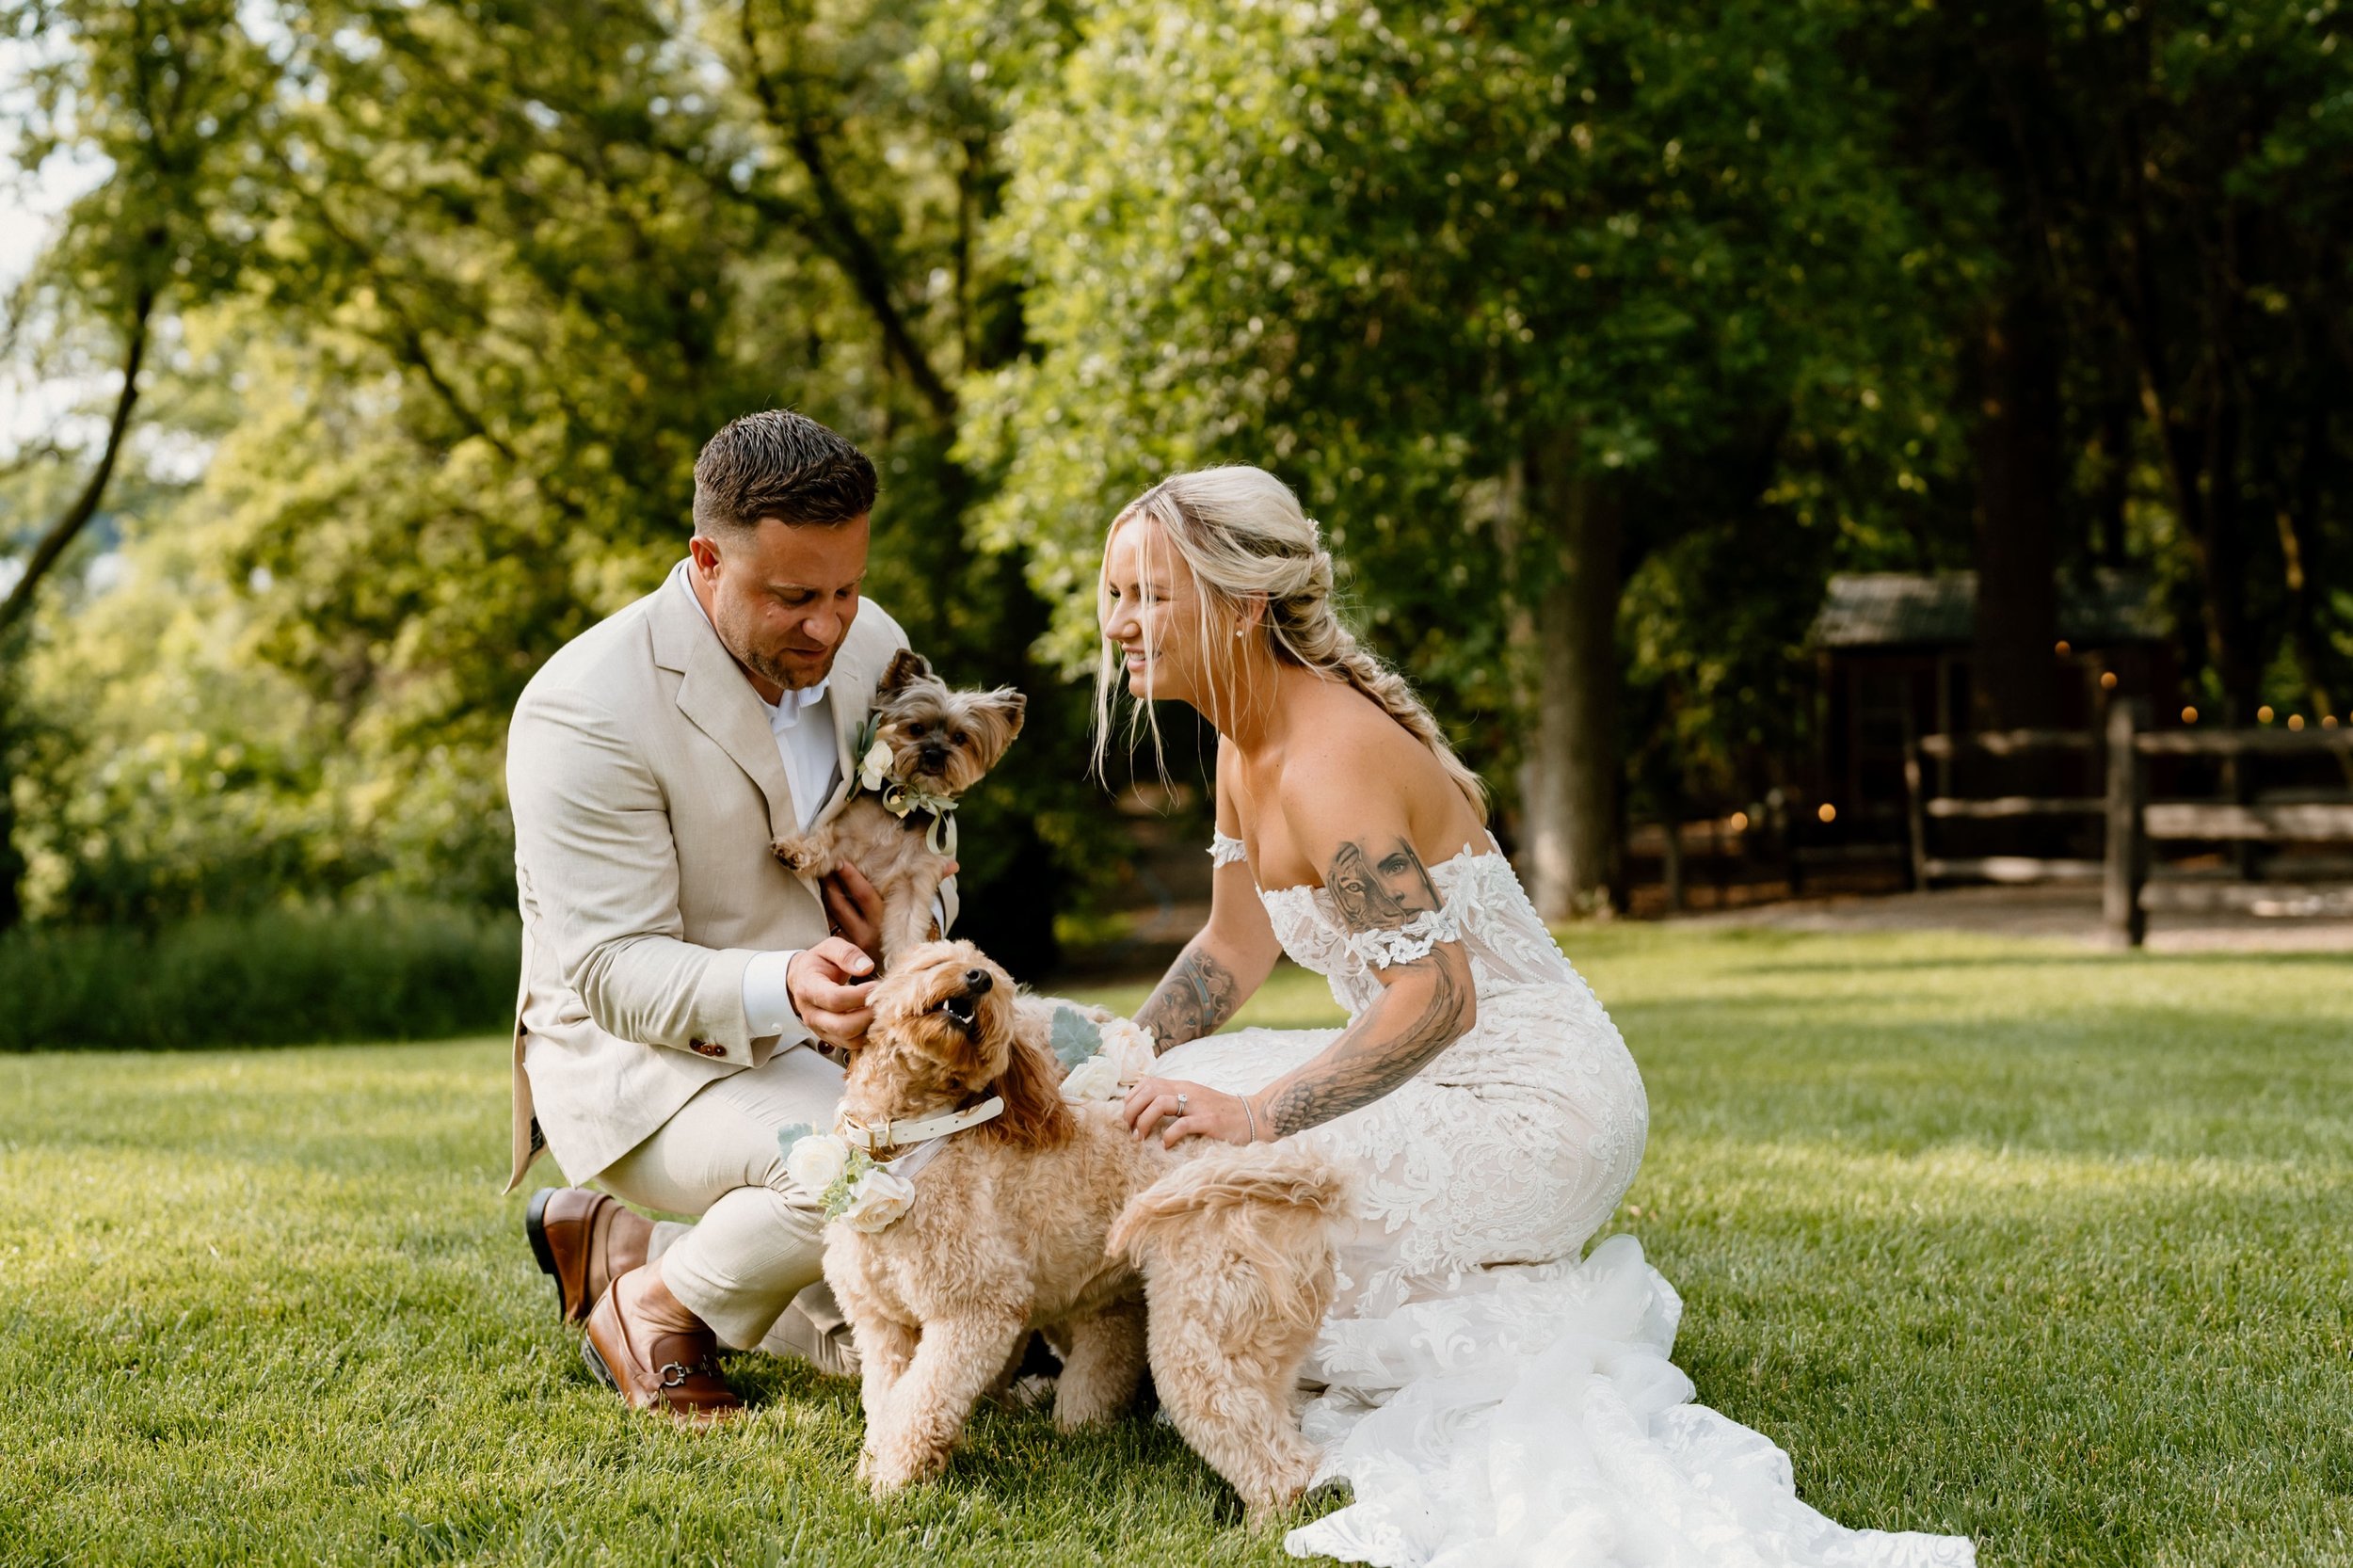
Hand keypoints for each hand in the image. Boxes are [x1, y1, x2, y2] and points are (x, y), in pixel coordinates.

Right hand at [787, 936, 877, 1047]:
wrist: (802, 981)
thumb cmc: (818, 963)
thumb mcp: (829, 948)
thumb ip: (847, 954)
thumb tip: (866, 967)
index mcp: (809, 989)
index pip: (835, 999)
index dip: (860, 995)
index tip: (877, 986)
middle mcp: (812, 1014)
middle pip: (843, 1026)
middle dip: (868, 1016)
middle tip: (884, 1002)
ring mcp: (820, 1030)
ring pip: (849, 1040)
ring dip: (870, 1028)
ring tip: (881, 1010)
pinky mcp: (830, 1038)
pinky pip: (852, 1044)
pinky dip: (867, 1035)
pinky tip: (875, 1019)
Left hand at [820, 857, 960, 966]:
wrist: (899, 979)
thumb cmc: (910, 939)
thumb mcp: (921, 916)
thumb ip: (933, 887)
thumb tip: (953, 865)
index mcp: (886, 921)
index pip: (865, 896)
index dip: (852, 878)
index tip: (842, 861)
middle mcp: (868, 932)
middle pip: (843, 904)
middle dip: (832, 884)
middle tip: (824, 865)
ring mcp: (854, 943)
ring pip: (833, 915)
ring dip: (825, 896)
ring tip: (819, 877)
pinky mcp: (844, 951)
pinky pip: (829, 929)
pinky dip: (824, 913)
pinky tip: (820, 899)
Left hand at [1122, 1075, 1260, 1147]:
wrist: (1254, 1116)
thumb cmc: (1222, 1113)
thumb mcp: (1195, 1100)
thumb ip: (1175, 1101)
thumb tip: (1147, 1110)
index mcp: (1183, 1086)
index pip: (1148, 1083)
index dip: (1132, 1099)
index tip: (1128, 1117)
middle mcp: (1188, 1091)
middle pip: (1149, 1090)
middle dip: (1132, 1110)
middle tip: (1130, 1130)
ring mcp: (1198, 1105)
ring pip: (1160, 1103)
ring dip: (1144, 1121)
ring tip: (1140, 1137)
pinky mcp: (1209, 1121)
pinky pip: (1182, 1125)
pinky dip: (1169, 1135)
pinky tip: (1166, 1145)